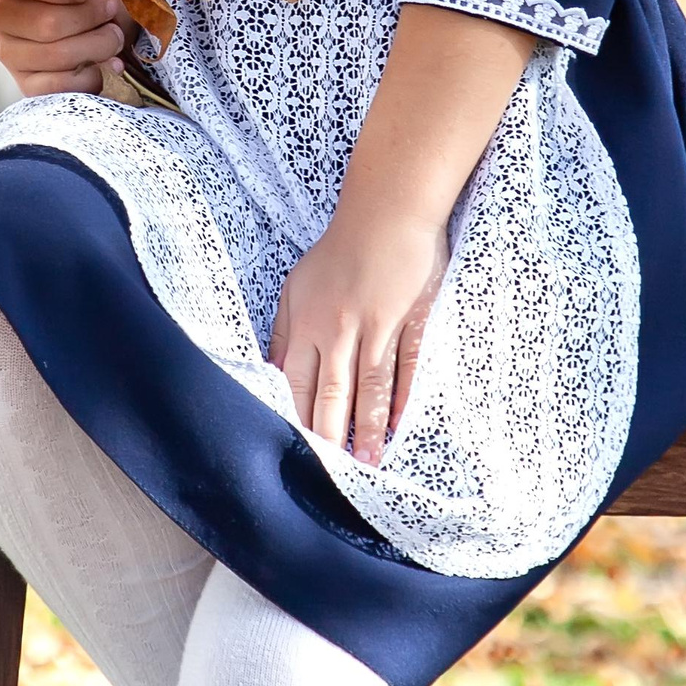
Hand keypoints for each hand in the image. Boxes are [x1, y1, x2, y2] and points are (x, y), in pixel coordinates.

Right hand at [0, 0, 128, 96]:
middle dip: (91, 17)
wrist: (93, 28)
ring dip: (98, 46)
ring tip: (113, 37)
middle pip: (46, 23)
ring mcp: (7, 52)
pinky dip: (90, 76)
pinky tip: (100, 64)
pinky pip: (60, 86)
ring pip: (57, 55)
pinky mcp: (24, 83)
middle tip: (111, 11)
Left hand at [269, 209, 447, 465]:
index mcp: (307, 322)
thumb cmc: (338, 249)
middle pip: (332, 393)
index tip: (299, 453)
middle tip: (334, 476)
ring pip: (370, 387)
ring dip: (369, 428)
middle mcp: (339, 329)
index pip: (298, 383)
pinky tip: (403, 425)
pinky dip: (404, 398)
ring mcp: (377, 325)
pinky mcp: (412, 319)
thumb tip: (273, 374)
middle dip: (332, 437)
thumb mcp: (296, 285)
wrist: (386, 209)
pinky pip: (408, 366)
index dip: (299, 419)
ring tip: (369, 464)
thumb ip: (285, 331)